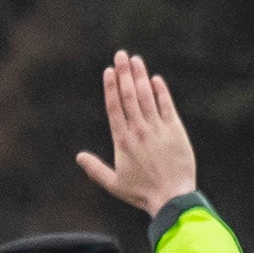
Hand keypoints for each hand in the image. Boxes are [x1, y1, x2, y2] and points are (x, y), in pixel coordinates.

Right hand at [77, 50, 199, 213]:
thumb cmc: (141, 192)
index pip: (114, 108)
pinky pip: (167, 107)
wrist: (172, 197)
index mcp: (123, 141)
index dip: (111, 87)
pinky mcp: (175, 131)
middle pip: (130, 96)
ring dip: (140, 77)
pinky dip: (161, 92)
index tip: (108, 71)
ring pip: (147, 97)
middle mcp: (139, 131)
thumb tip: (78, 156)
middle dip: (124, 74)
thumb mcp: (113, 183)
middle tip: (121, 55)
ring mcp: (158, 129)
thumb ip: (95, 168)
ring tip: (136, 60)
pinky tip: (156, 79)